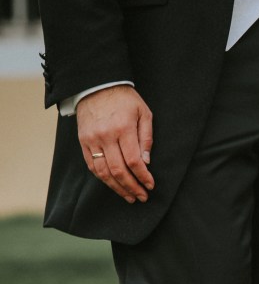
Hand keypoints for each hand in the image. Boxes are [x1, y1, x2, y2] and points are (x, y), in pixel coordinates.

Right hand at [76, 85, 153, 202]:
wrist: (96, 86)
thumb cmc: (125, 100)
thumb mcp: (144, 113)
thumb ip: (146, 138)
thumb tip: (146, 162)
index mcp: (123, 129)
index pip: (133, 161)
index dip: (143, 176)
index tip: (151, 186)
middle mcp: (105, 136)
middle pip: (118, 170)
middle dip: (131, 187)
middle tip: (142, 197)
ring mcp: (91, 140)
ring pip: (103, 172)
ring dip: (117, 187)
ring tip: (129, 196)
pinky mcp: (83, 142)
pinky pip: (91, 165)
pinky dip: (103, 178)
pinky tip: (114, 185)